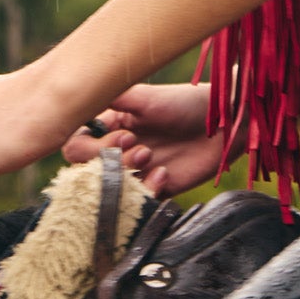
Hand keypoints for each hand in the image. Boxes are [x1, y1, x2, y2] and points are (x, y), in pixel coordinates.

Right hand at [59, 82, 224, 199]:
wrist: (224, 123)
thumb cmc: (185, 103)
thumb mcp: (145, 96)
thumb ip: (110, 97)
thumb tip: (78, 96)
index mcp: (110, 126)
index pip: (76, 146)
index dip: (92, 147)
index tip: (125, 135)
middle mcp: (118, 151)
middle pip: (87, 172)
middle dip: (111, 163)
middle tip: (142, 149)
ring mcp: (136, 172)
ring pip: (110, 190)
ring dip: (128, 177)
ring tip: (152, 158)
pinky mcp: (155, 189)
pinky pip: (137, 202)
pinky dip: (147, 190)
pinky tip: (164, 174)